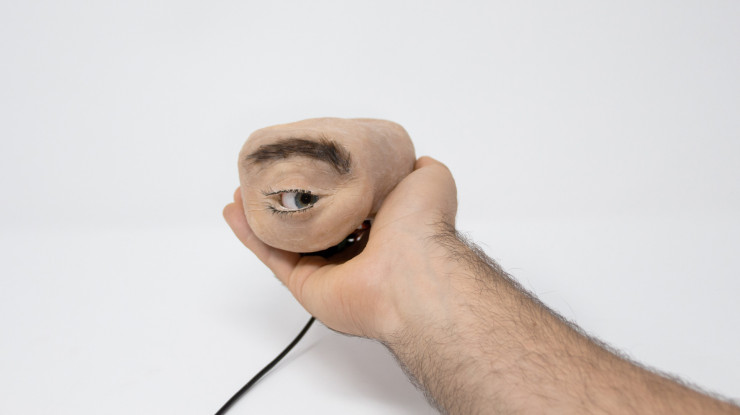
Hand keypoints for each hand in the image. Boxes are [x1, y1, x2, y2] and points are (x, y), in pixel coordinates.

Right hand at [223, 156, 457, 340]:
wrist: (412, 272)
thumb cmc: (422, 229)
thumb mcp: (430, 181)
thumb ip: (420, 169)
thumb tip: (416, 159)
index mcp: (380, 229)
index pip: (344, 205)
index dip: (323, 186)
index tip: (305, 165)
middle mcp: (353, 252)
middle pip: (310, 224)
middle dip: (286, 202)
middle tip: (267, 178)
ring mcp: (328, 270)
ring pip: (285, 239)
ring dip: (261, 215)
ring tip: (243, 189)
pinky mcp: (305, 285)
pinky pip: (272, 256)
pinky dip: (250, 234)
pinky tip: (235, 210)